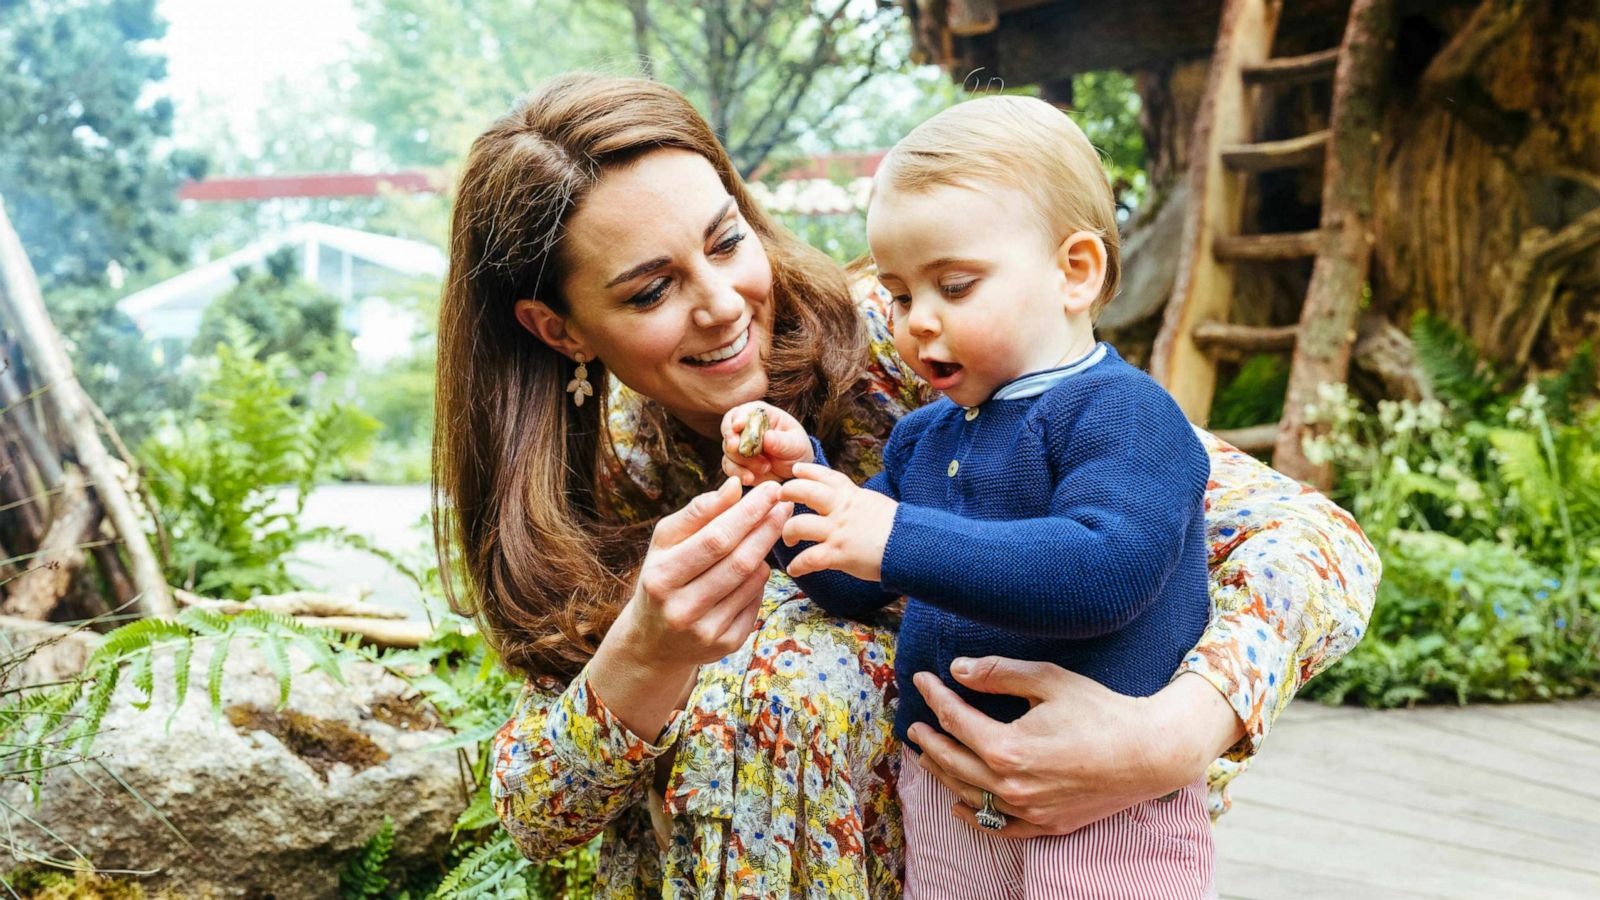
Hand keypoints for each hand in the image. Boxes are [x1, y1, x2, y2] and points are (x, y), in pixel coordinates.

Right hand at [590, 477, 792, 738]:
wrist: (653, 640)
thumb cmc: (662, 576)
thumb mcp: (666, 542)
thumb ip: (698, 512)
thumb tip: (735, 486)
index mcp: (662, 577)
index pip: (716, 539)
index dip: (748, 512)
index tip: (770, 490)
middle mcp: (682, 609)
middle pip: (739, 562)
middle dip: (766, 528)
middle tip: (784, 504)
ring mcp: (706, 632)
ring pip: (752, 582)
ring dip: (765, 552)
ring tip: (768, 531)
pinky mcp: (725, 646)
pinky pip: (755, 602)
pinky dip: (760, 580)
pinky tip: (756, 567)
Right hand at [720, 401, 813, 485]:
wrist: (794, 470)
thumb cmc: (796, 449)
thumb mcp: (796, 444)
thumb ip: (782, 441)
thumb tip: (767, 437)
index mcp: (760, 415)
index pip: (742, 411)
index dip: (738, 418)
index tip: (738, 426)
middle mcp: (745, 428)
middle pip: (728, 430)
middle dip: (731, 440)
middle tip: (736, 448)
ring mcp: (739, 445)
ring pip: (728, 451)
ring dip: (743, 461)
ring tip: (765, 467)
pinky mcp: (736, 463)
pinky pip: (729, 467)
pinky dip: (738, 473)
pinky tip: (750, 478)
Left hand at [778, 463, 896, 581]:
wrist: (911, 545)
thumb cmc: (898, 528)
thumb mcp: (875, 504)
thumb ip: (857, 502)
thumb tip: (850, 502)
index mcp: (852, 496)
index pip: (826, 476)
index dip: (808, 471)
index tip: (796, 470)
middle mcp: (841, 510)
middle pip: (805, 492)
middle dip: (788, 492)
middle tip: (780, 498)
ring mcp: (837, 532)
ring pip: (799, 525)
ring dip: (788, 532)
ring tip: (788, 539)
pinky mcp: (838, 554)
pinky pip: (809, 559)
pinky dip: (798, 565)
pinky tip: (794, 569)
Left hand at [907, 660, 1243, 836]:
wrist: (1151, 753)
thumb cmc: (1103, 712)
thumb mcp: (1050, 680)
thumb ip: (999, 674)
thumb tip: (958, 670)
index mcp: (1008, 748)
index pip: (956, 720)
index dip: (935, 697)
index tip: (923, 679)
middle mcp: (1012, 785)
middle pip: (953, 762)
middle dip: (929, 740)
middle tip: (915, 724)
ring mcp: (1028, 811)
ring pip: (970, 795)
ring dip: (943, 774)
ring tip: (928, 755)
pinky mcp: (1047, 824)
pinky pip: (999, 826)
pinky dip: (974, 816)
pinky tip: (959, 805)